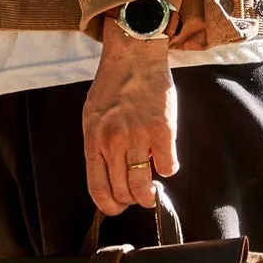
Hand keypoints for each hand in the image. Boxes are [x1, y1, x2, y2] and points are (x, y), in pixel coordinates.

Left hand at [82, 15, 179, 215]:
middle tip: (140, 194)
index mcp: (93, 141)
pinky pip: (168, 167)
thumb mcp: (93, 117)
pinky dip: (169, 168)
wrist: (134, 55)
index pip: (98, 190)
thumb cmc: (113, 86)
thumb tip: (108, 177)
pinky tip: (166, 157)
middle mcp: (113, 143)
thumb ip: (98, 146)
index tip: (119, 206)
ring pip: (144, 187)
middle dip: (132, 200)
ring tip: (153, 189)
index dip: (110, 206)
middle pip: (123, 193)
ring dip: (150, 194)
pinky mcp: (162, 131)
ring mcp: (138, 137)